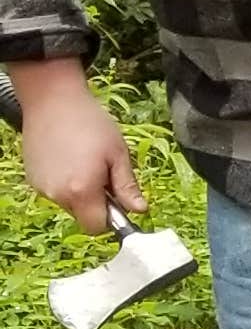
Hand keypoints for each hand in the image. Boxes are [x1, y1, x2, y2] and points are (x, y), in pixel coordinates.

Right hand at [11, 61, 145, 235]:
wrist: (53, 100)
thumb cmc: (90, 123)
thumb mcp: (118, 153)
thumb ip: (127, 186)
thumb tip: (140, 210)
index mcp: (81, 191)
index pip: (97, 228)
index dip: (111, 218)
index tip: (118, 199)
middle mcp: (57, 195)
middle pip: (82, 216)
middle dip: (96, 202)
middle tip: (104, 173)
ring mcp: (42, 187)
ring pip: (68, 203)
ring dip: (80, 191)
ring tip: (86, 161)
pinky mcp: (33, 179)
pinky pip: (55, 191)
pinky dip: (65, 182)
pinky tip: (70, 158)